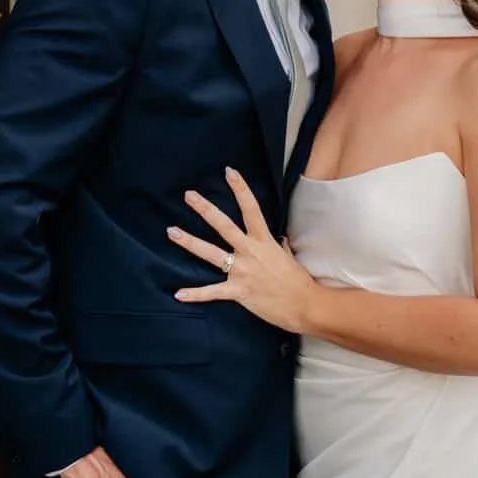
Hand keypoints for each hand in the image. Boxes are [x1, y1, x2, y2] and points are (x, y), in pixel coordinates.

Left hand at [169, 167, 317, 333]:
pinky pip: (213, 292)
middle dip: (205, 209)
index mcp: (264, 241)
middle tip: (189, 195)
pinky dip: (195, 294)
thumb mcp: (287, 256)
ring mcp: (243, 271)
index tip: (229, 172)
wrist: (305, 305)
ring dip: (190, 242)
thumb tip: (277, 239)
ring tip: (172, 232)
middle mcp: (251, 252)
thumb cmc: (298, 281)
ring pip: (211, 253)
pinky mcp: (238, 291)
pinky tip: (179, 294)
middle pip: (224, 225)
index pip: (251, 209)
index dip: (240, 189)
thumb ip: (277, 246)